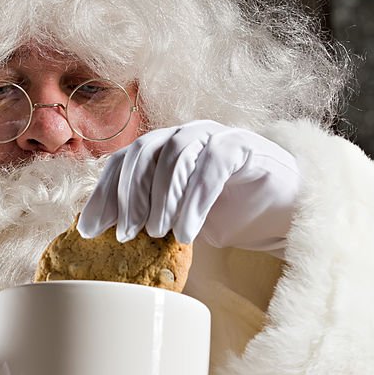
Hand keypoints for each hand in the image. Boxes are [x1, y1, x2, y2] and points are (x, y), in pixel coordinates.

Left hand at [77, 120, 300, 255]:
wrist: (284, 214)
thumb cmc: (228, 217)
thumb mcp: (178, 220)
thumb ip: (147, 219)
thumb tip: (103, 239)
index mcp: (163, 150)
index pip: (123, 161)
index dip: (103, 194)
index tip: (89, 230)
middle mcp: (186, 135)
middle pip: (144, 151)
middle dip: (128, 195)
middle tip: (124, 234)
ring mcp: (216, 136)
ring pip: (176, 154)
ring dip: (161, 197)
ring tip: (157, 234)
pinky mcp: (245, 147)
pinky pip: (212, 166)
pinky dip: (194, 200)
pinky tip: (187, 232)